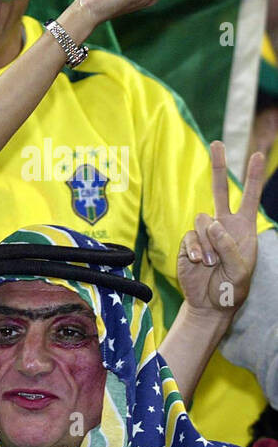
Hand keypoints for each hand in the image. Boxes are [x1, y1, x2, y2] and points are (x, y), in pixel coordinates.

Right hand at [178, 140, 263, 318]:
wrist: (210, 303)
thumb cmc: (233, 287)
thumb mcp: (241, 269)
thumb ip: (230, 246)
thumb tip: (212, 224)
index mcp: (244, 228)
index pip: (249, 197)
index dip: (253, 176)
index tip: (258, 154)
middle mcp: (223, 225)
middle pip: (219, 190)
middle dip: (218, 166)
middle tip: (217, 143)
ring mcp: (204, 234)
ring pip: (201, 219)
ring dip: (208, 242)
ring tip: (212, 263)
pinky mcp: (188, 243)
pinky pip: (190, 238)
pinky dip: (196, 250)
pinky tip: (200, 263)